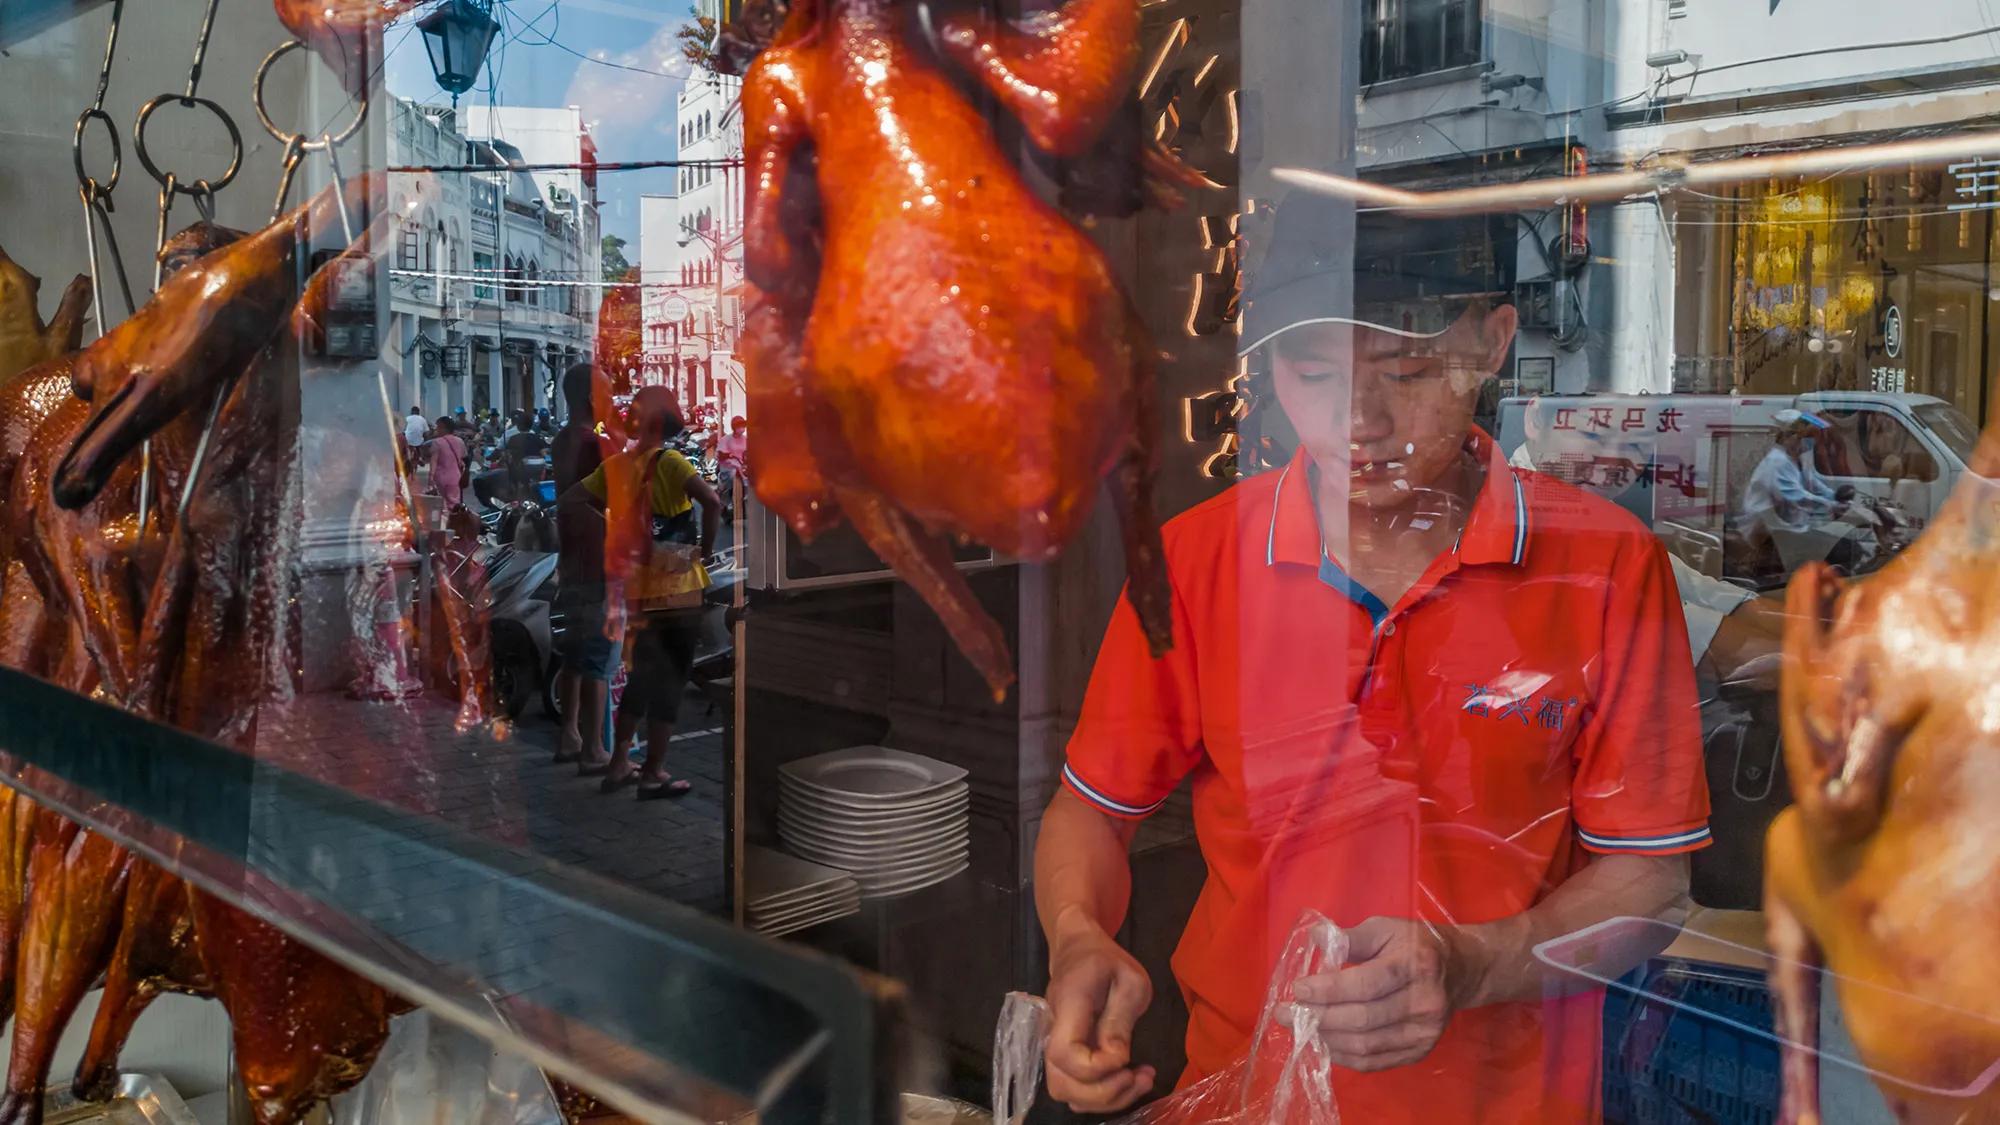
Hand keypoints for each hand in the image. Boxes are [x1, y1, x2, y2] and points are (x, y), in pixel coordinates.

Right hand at [1044, 912, 1155, 1113]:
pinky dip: (1100, 1096)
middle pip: (1062, 1084)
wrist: (1078, 951)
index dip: (1100, 1068)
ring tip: (1137, 1080)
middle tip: (1141, 1076)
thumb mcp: (1129, 980)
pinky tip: (1124, 1080)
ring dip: (1105, 1099)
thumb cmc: (1107, 962)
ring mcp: (1052, 1047)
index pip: (1067, 1055)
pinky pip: (1073, 1089)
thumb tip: (1117, 1058)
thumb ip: (1121, 1019)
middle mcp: (1051, 1033)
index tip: (1129, 1058)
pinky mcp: (1061, 1057)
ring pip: (1066, 1093)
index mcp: (1068, 1007)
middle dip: (1106, 1094)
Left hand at [1293, 916, 1460, 1071]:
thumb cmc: (1413, 944)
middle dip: (1318, 1017)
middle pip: (1363, 1019)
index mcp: (1415, 964)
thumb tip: (1313, 938)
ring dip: (1326, 1039)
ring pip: (1366, 1045)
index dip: (1328, 989)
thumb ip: (1349, 937)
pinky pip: (1374, 1061)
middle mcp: (1424, 1002)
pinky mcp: (1420, 1051)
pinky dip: (1343, 1055)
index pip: (1366, 984)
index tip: (1297, 990)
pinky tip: (1323, 1041)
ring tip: (1298, 1028)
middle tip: (1285, 1013)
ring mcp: (1425, 1032)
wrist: (1460, 970)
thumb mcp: (1384, 928)